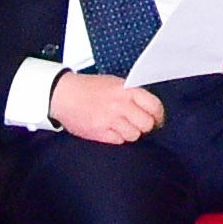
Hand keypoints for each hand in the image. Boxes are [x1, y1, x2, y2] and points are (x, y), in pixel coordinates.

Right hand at [47, 71, 166, 145]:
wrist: (63, 94)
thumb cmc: (89, 88)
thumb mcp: (114, 83)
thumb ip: (132, 94)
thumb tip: (150, 109)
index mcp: (126, 90)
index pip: (154, 105)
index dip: (158, 115)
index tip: (157, 119)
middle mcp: (120, 104)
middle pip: (146, 124)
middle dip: (144, 126)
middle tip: (137, 123)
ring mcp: (109, 119)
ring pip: (133, 135)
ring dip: (130, 132)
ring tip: (120, 125)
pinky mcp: (99, 132)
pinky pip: (119, 141)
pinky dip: (116, 137)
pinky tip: (109, 129)